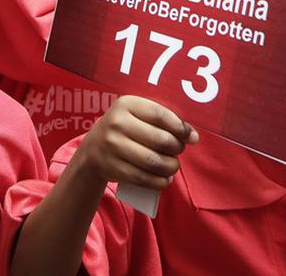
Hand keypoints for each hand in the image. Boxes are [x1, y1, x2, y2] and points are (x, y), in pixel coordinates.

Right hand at [76, 96, 197, 191]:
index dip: (180, 128)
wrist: (92, 150)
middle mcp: (117, 123)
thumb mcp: (136, 115)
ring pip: (154, 162)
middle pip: (160, 140)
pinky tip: (164, 179)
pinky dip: (159, 182)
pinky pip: (143, 178)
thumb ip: (162, 121)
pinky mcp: (112, 168)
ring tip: (173, 166)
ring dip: (171, 167)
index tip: (191, 137)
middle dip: (177, 148)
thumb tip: (193, 136)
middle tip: (178, 151)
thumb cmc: (124, 130)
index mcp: (126, 104)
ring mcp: (113, 146)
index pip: (160, 115)